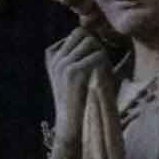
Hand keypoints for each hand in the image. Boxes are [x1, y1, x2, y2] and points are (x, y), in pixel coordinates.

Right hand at [45, 28, 111, 143]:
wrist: (71, 125)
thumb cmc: (80, 102)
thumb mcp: (76, 75)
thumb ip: (81, 56)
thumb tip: (97, 39)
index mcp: (53, 57)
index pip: (76, 33)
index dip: (91, 43)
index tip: (96, 61)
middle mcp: (56, 58)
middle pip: (82, 33)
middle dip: (96, 44)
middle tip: (102, 63)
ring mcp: (62, 64)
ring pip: (90, 41)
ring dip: (101, 53)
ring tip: (103, 70)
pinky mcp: (72, 71)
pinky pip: (97, 55)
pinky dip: (105, 64)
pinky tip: (103, 76)